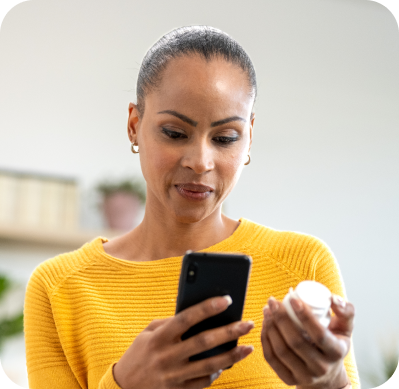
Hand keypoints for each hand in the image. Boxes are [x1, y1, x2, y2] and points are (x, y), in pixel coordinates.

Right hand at [113, 296, 253, 388]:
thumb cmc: (139, 352)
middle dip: (228, 331)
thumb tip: (197, 313)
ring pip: (209, 365)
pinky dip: (217, 372)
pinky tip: (228, 363)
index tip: (226, 300)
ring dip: (232, 356)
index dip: (207, 308)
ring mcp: (173, 375)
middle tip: (247, 323)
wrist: (124, 386)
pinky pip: (203, 381)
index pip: (186, 318)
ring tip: (249, 347)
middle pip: (203, 342)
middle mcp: (167, 356)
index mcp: (160, 337)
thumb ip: (170, 322)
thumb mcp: (148, 332)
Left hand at [261, 294, 353, 388]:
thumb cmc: (334, 343)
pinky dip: (265, 339)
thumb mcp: (345, 328)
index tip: (292, 299)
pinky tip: (264, 325)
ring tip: (267, 310)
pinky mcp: (289, 380)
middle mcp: (321, 368)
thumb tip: (333, 298)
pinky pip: (271, 358)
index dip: (305, 316)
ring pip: (281, 350)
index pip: (319, 334)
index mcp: (336, 352)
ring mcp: (304, 376)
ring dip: (270, 327)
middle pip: (296, 342)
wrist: (327, 376)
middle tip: (273, 301)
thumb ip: (346, 310)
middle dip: (281, 318)